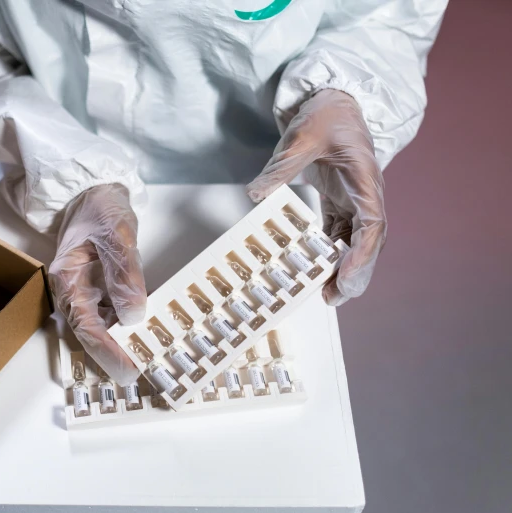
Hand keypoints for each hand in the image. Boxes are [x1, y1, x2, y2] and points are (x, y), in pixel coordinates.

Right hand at [49, 184, 146, 384]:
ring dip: (123, 343)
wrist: (94, 189)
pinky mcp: (101, 287)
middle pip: (92, 333)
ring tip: (148, 357)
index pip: (85, 326)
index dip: (106, 351)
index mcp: (68, 280)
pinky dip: (129, 324)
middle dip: (114, 355)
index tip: (126, 370)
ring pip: (103, 325)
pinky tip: (148, 331)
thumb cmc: (100, 207)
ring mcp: (87, 291)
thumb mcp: (116, 234)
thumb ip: (124, 274)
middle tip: (141, 373)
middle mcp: (74, 291)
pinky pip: (113, 312)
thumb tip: (133, 314)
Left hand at [246, 89, 386, 305]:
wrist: (332, 100)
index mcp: (365, 180)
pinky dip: (330, 254)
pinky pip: (339, 233)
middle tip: (334, 297)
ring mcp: (354, 200)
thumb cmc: (325, 115)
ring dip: (342, 268)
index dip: (362, 254)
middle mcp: (365, 195)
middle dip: (355, 272)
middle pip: (368, 242)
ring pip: (354, 242)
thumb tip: (255, 194)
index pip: (372, 225)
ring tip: (325, 294)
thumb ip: (281, 167)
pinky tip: (315, 271)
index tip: (346, 276)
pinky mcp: (341, 202)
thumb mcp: (301, 137)